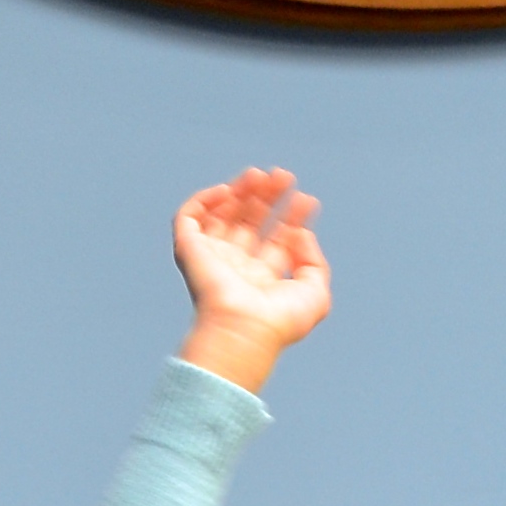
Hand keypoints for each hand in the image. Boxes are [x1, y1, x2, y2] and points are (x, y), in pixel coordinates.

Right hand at [173, 169, 331, 395]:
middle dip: (267, 197)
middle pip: (251, 221)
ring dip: (241, 190)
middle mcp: (237, 267)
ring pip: (223, 213)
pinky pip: (189, 217)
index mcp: (263, 279)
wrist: (243, 330)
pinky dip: (205, 199)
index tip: (306, 200)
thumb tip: (300, 233)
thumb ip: (314, 262)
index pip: (276, 238)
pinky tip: (228, 191)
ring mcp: (213, 258)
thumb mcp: (315, 293)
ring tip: (260, 176)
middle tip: (283, 177)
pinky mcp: (189, 250)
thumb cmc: (279, 321)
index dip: (292, 216)